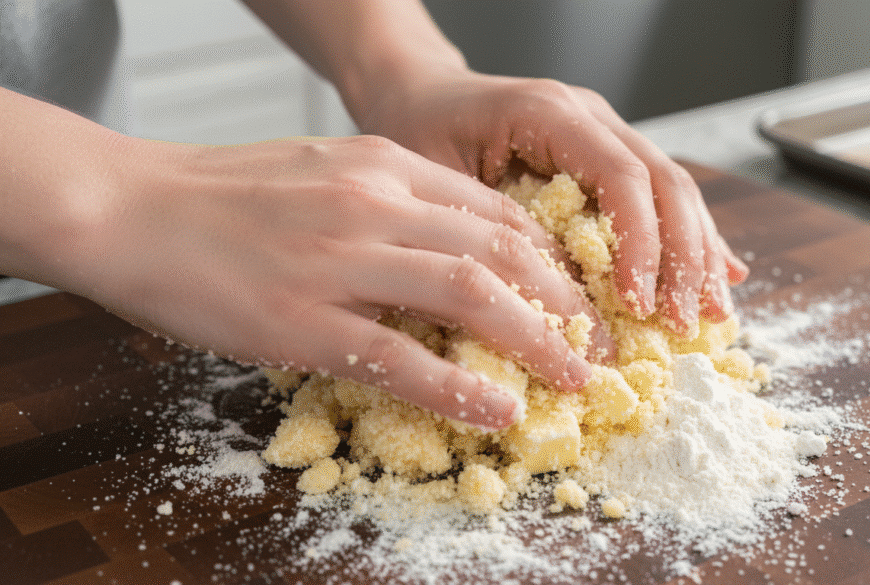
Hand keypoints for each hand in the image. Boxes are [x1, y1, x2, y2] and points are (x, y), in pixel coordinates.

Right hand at [75, 135, 610, 427]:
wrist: (126, 206)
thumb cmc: (221, 194)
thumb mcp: (320, 170)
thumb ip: (388, 199)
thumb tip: (448, 245)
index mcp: (382, 164)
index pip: (496, 210)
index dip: (551, 258)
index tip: (577, 294)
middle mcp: (373, 202)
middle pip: (502, 250)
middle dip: (564, 300)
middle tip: (596, 341)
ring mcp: (339, 260)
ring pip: (469, 296)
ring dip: (535, 341)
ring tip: (572, 377)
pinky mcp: (301, 320)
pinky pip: (401, 356)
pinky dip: (457, 387)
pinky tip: (495, 409)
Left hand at [363, 70, 748, 335]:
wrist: (420, 96)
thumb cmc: (419, 133)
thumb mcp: (435, 177)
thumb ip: (483, 224)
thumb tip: (526, 306)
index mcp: (550, 112)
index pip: (620, 175)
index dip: (640, 241)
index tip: (639, 303)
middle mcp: (590, 117)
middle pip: (663, 182)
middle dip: (683, 257)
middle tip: (685, 321)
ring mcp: (606, 133)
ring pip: (674, 190)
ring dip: (698, 254)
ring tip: (712, 311)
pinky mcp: (608, 157)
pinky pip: (661, 198)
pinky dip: (691, 240)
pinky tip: (720, 273)